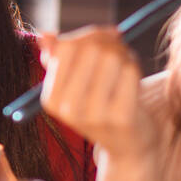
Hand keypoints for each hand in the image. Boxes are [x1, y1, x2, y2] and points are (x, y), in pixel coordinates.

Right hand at [39, 27, 156, 165]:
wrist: (126, 145)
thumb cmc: (99, 105)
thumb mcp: (74, 84)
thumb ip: (58, 58)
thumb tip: (46, 36)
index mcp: (50, 100)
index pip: (65, 49)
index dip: (86, 35)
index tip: (102, 37)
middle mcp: (68, 110)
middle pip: (90, 49)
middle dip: (107, 40)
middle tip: (118, 44)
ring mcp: (95, 116)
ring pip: (111, 57)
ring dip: (122, 52)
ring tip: (125, 60)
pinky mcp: (122, 118)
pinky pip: (130, 71)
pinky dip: (134, 65)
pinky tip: (133, 75)